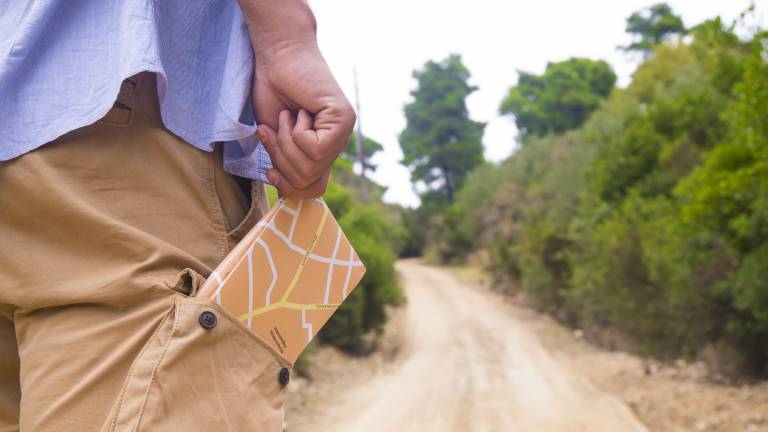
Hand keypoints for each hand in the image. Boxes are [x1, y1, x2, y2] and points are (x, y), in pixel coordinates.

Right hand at [252, 41, 354, 197]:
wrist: (275, 58)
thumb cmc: (272, 94)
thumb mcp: (277, 141)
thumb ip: (289, 165)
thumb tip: (294, 195)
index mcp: (324, 151)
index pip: (314, 190)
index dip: (290, 189)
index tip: (271, 174)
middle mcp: (339, 143)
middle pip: (306, 180)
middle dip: (281, 158)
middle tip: (275, 129)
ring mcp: (344, 132)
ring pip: (310, 165)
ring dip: (286, 142)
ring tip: (288, 116)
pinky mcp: (344, 119)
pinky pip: (315, 148)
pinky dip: (297, 131)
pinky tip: (300, 110)